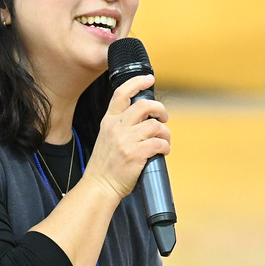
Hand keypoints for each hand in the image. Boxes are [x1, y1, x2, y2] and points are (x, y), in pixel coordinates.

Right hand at [87, 73, 170, 199]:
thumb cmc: (105, 166)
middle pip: (144, 105)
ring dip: (165, 133)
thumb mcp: (106, 138)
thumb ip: (120, 126)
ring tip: (164, 141)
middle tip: (164, 118)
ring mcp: (126, 140)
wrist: (99, 186)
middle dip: (160, 109)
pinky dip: (165, 146)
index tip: (149, 79)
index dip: (137, 82)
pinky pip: (159, 143)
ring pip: (155, 125)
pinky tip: (163, 151)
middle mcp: (116, 127)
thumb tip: (144, 118)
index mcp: (109, 121)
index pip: (122, 93)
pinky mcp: (136, 154)